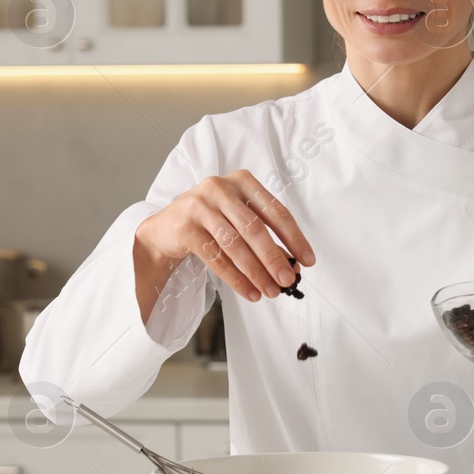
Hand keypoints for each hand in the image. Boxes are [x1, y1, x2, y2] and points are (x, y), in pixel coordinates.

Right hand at [135, 171, 313, 304]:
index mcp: (242, 181)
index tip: (307, 260)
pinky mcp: (185, 227)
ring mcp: (200, 206)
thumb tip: (292, 264)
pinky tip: (250, 292)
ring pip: (235, 245)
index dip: (294, 238)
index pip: (275, 211)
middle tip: (288, 280)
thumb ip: (264, 235)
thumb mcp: (238, 218)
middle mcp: (221, 188)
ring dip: (256, 272)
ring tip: (271, 291)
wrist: (166, 228)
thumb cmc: (211, 222)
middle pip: (255, 228)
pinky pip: (216, 258)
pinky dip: (236, 279)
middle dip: (275, 258)